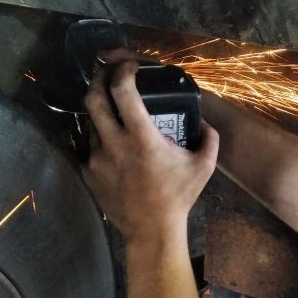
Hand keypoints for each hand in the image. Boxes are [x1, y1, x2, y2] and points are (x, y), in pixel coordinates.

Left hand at [82, 59, 218, 244]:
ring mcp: (96, 159)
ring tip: (116, 116)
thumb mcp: (204, 165)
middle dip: (98, 80)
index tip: (130, 67)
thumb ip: (209, 138)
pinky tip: (116, 148)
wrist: (152, 230)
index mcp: (141, 137)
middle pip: (92, 99)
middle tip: (107, 75)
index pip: (123, 91)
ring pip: (91, 124)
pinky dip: (102, 140)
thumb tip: (204, 122)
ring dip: (102, 114)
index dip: (124, 71)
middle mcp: (113, 143)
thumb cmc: (178, 196)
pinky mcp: (88, 172)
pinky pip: (90, 147)